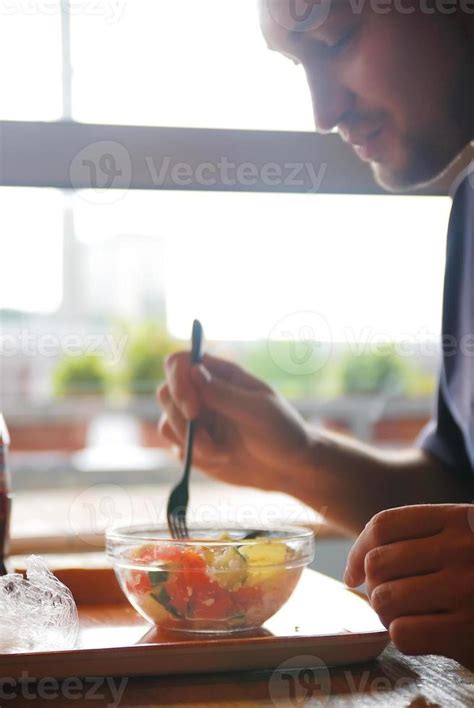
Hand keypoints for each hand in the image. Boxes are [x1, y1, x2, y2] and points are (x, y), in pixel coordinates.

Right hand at [156, 351, 313, 492]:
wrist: (288, 467)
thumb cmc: (281, 430)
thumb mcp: (259, 411)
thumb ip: (225, 393)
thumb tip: (194, 370)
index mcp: (220, 375)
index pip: (180, 363)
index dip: (177, 380)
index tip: (193, 407)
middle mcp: (203, 394)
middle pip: (166, 392)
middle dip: (179, 414)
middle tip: (203, 434)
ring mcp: (196, 421)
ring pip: (167, 422)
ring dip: (188, 439)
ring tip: (221, 452)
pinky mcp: (194, 446)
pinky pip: (176, 447)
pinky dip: (193, 455)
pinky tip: (222, 458)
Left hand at [344, 504, 473, 668]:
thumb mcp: (467, 536)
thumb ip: (423, 537)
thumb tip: (356, 569)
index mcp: (459, 519)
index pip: (384, 524)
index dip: (357, 549)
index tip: (354, 572)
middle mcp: (462, 550)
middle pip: (378, 563)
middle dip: (374, 586)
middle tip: (391, 597)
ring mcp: (466, 590)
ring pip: (384, 599)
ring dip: (386, 613)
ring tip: (407, 615)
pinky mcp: (467, 633)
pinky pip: (403, 633)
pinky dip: (402, 637)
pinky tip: (422, 634)